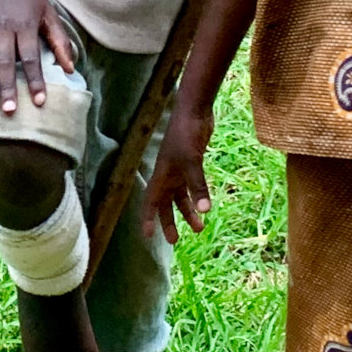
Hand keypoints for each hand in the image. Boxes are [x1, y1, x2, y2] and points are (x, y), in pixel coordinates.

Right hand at [0, 0, 75, 113]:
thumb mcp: (47, 12)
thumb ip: (59, 40)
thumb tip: (71, 68)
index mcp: (25, 25)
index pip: (31, 57)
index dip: (36, 80)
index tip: (39, 101)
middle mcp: (3, 28)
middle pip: (7, 61)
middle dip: (8, 86)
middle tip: (9, 110)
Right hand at [142, 105, 214, 243]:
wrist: (195, 110)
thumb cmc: (187, 134)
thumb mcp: (192, 161)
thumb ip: (198, 186)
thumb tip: (204, 212)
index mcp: (162, 174)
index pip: (151, 200)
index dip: (147, 217)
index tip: (147, 235)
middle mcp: (168, 173)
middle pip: (165, 202)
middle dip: (168, 221)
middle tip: (175, 240)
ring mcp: (180, 168)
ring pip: (180, 195)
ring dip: (187, 211)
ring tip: (199, 228)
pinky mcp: (192, 162)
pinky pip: (191, 186)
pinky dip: (196, 197)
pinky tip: (204, 206)